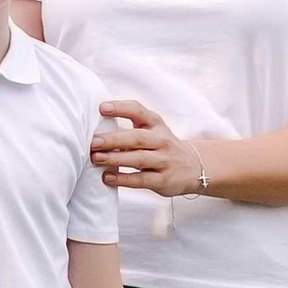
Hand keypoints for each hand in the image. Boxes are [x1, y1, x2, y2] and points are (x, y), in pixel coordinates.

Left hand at [88, 97, 209, 197]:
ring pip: (138, 159)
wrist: (194, 166)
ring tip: (96, 158)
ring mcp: (164, 160)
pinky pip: (140, 179)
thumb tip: (97, 128)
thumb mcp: (153, 129)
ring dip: (116, 158)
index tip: (102, 108)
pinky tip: (107, 177)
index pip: (138, 111)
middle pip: (136, 137)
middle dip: (114, 139)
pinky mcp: (163, 180)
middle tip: (94, 142)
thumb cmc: (162, 145)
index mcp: (156, 124)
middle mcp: (162, 140)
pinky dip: (122, 179)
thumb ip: (131, 126)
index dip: (120, 108)